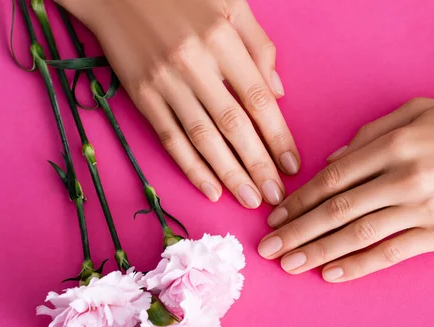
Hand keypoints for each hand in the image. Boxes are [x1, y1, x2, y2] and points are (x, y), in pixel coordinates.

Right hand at [60, 0, 299, 206]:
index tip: (291, 165)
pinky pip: (170, 139)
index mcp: (222, 38)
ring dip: (229, 175)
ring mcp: (164, 82)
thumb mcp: (230, 4)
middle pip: (234, 126)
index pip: (258, 99)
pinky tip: (211, 190)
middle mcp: (194, 64)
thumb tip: (277, 94)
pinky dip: (191, 168)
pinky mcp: (142, 96)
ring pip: (203, 139)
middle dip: (258, 166)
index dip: (277, 137)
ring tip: (250, 199)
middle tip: (275, 196)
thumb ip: (259, 45)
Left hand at [257, 98, 433, 281]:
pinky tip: (331, 274)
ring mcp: (421, 208)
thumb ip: (371, 131)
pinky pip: (389, 253)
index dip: (300, 199)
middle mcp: (401, 176)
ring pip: (356, 234)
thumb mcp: (419, 111)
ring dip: (317, 251)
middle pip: (335, 210)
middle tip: (267, 249)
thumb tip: (332, 160)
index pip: (332, 178)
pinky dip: (357, 265)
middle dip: (296, 231)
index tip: (276, 215)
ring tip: (288, 265)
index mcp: (392, 144)